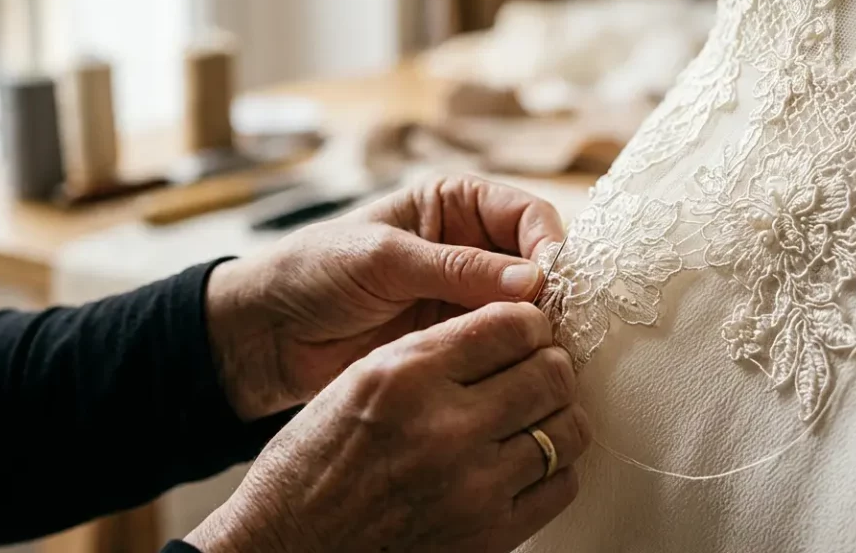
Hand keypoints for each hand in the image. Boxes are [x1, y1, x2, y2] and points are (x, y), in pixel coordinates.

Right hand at [186, 302, 590, 552]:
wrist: (287, 550)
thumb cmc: (313, 466)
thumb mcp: (358, 382)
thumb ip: (433, 352)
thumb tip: (512, 329)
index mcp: (406, 375)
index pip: (513, 325)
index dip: (531, 326)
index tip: (527, 335)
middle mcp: (443, 427)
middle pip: (552, 374)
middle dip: (551, 367)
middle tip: (537, 375)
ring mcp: (471, 486)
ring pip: (568, 430)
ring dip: (558, 418)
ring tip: (534, 419)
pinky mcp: (488, 535)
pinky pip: (560, 485)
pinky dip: (552, 470)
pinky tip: (524, 464)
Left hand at [206, 176, 564, 420]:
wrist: (264, 334)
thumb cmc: (312, 272)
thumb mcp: (383, 260)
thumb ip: (457, 269)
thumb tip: (532, 280)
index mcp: (453, 204)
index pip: (526, 215)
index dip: (547, 245)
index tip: (550, 283)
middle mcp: (470, 246)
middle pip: (538, 262)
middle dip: (552, 291)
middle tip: (556, 326)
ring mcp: (466, 296)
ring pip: (528, 307)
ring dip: (538, 328)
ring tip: (543, 352)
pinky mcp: (457, 339)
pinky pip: (501, 344)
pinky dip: (516, 356)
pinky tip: (521, 371)